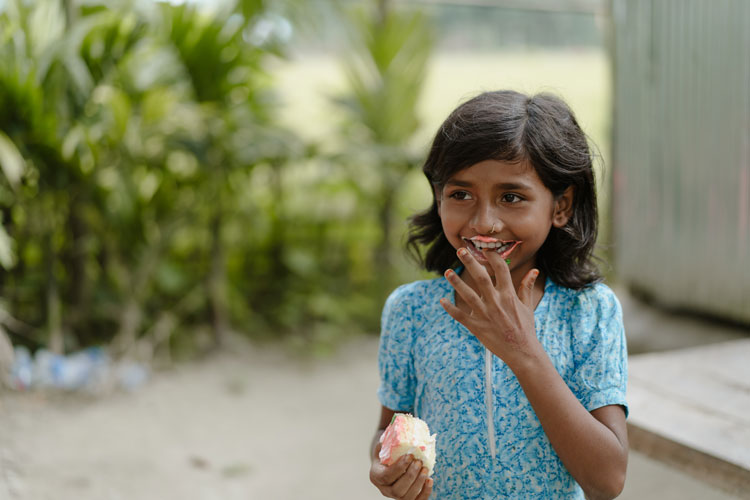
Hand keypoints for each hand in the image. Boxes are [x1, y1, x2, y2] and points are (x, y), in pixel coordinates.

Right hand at [370, 448, 432, 499]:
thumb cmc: (387, 451)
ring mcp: (395, 496)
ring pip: (407, 498)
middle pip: (397, 491)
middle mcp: (384, 489)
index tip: (410, 456)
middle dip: (410, 476)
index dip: (399, 467)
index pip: (386, 476)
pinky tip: (430, 480)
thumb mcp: (384, 445)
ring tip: (425, 469)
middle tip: (419, 462)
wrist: (387, 461)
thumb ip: (389, 442)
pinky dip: (425, 492)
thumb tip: (402, 429)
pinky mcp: (406, 498)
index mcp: (376, 475)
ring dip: (418, 483)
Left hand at [440, 247, 540, 365]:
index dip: (492, 256)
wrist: (522, 352)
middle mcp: (496, 302)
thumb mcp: (528, 306)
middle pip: (481, 277)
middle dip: (470, 262)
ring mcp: (485, 314)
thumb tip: (534, 271)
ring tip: (447, 272)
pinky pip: (460, 316)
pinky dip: (450, 308)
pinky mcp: (477, 327)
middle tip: (460, 250)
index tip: (484, 248)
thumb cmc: (525, 329)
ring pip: (467, 294)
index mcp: (509, 295)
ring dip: (456, 282)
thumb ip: (526, 287)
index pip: (501, 269)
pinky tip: (442, 301)